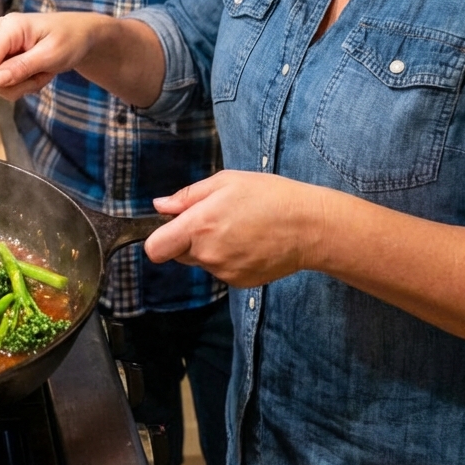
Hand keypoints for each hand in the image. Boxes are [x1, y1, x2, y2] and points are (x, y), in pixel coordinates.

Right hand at [0, 12, 106, 100]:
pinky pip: (7, 80)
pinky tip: (40, 70)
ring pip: (0, 81)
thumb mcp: (52, 55)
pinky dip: (26, 81)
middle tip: (44, 76)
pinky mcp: (4, 55)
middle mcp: (0, 33)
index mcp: (10, 27)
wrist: (81, 35)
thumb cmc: (70, 39)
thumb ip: (23, 67)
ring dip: (25, 84)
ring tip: (45, 70)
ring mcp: (1, 45)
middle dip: (20, 83)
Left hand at [144, 170, 325, 286]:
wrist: (309, 226)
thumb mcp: (224, 182)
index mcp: (199, 226)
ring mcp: (224, 272)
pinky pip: (220, 270)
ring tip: (238, 227)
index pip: (155, 249)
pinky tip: (248, 242)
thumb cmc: (268, 196)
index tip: (171, 226)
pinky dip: (227, 258)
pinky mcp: (240, 283)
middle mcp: (208, 254)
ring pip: (201, 261)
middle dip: (188, 237)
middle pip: (178, 253)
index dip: (158, 237)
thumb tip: (160, 206)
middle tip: (215, 217)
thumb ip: (187, 196)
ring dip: (209, 247)